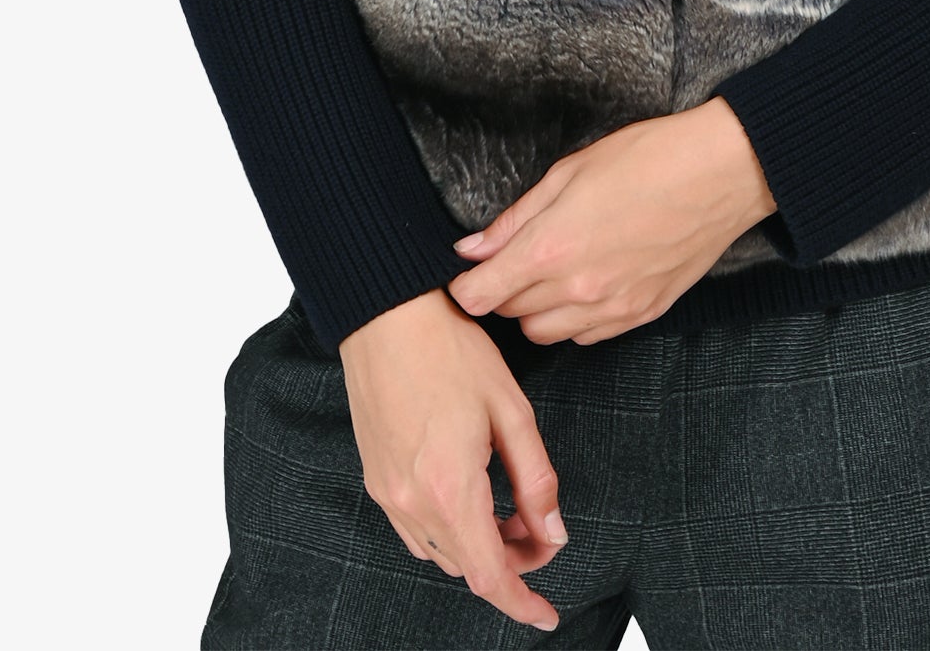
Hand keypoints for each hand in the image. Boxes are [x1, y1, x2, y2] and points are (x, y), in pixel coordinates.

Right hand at [338, 286, 567, 633]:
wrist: (385, 315)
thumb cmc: (450, 350)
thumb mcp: (510, 408)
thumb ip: (536, 477)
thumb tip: (553, 532)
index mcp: (451, 488)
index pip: (490, 576)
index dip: (522, 603)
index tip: (547, 614)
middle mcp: (412, 502)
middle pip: (467, 568)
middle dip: (510, 563)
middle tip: (540, 530)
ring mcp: (388, 493)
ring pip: (441, 552)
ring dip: (478, 547)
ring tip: (508, 510)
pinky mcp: (376, 478)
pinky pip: (414, 530)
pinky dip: (448, 530)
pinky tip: (469, 495)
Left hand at [445, 96, 776, 345]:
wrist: (720, 174)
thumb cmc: (647, 158)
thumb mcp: (570, 172)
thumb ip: (516, 218)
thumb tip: (473, 248)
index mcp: (552, 247)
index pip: (481, 295)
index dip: (465, 287)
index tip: (467, 275)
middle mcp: (578, 288)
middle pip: (510, 315)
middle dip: (502, 291)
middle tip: (515, 259)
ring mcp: (612, 308)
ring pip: (545, 333)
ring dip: (536, 310)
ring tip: (553, 271)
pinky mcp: (640, 315)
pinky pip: (586, 336)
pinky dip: (574, 319)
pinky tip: (585, 284)